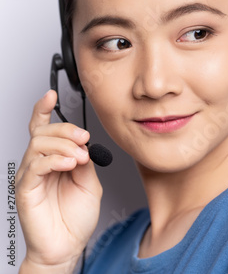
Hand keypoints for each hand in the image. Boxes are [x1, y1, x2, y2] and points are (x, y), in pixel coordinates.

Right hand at [16, 90, 102, 271]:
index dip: (44, 110)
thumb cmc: (76, 217)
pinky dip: (54, 160)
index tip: (50, 94)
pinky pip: (35, 166)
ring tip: (79, 157)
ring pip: (39, 145)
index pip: (44, 129)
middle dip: (66, 130)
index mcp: (55, 160)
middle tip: (84, 140)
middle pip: (44, 133)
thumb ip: (85, 161)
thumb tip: (83, 144)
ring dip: (63, 145)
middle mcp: (40, 165)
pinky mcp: (26, 190)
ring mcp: (31, 177)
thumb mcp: (90, 182)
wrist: (69, 245)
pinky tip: (69, 164)